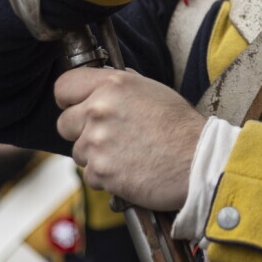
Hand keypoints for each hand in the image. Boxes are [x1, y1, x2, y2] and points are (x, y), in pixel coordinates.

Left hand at [55, 67, 205, 210]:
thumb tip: (103, 84)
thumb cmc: (181, 127)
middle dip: (81, 131)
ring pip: (78, 152)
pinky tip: (129, 170)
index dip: (69, 99)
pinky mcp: (100, 170)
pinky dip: (106, 176)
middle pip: (64, 123)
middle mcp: (99, 109)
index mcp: (113, 84)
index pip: (64, 86)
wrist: (197, 161)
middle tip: (108, 137)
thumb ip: (122, 86)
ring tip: (127, 155)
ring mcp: (97, 141)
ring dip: (96, 156)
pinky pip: (90, 175)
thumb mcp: (154, 90)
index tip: (76, 107)